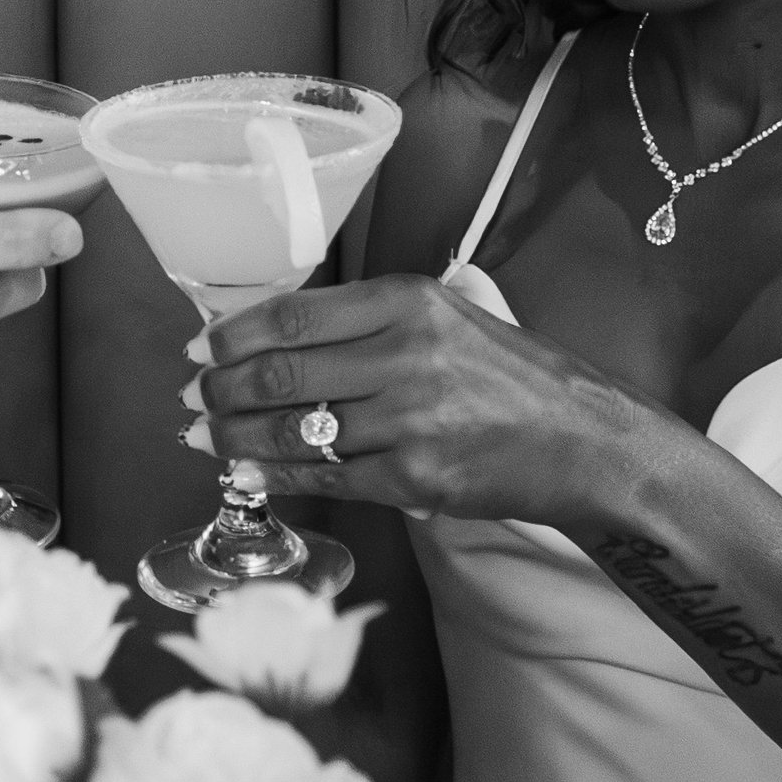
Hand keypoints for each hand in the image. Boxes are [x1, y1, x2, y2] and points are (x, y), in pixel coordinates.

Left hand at [188, 275, 636, 526]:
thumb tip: (283, 331)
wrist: (585, 440)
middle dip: (220, 390)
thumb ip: (375, 319)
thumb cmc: (515, 378)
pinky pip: (324, 478)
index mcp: (409, 301)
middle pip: (278, 373)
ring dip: (235, 440)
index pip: (292, 315)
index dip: (231, 334)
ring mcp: (410, 421)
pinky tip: (248, 476)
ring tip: (209, 440)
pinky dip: (275, 479)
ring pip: (292, 432)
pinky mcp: (415, 479)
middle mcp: (405, 355)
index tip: (200, 347)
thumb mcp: (453, 316)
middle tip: (196, 399)